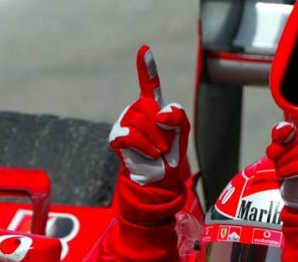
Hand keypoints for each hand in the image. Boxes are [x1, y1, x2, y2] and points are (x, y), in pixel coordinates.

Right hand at [109, 45, 189, 187]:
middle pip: (149, 109)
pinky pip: (132, 135)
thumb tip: (157, 115)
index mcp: (152, 105)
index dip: (147, 67)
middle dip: (162, 130)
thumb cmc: (171, 152)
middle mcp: (136, 109)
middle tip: (164, 145)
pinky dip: (145, 147)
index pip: (149, 83)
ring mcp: (124, 121)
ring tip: (157, 151)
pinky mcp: (116, 135)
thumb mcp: (181, 131)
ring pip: (141, 123)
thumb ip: (177, 116)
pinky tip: (149, 154)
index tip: (144, 49)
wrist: (159, 177)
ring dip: (155, 141)